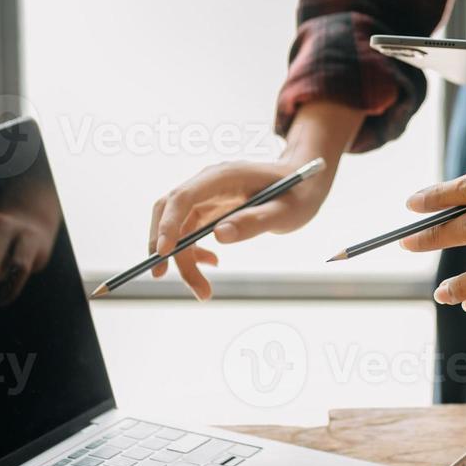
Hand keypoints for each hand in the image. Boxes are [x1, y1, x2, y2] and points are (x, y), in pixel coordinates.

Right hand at [148, 158, 333, 298]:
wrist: (303, 183)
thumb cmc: (298, 193)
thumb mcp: (285, 211)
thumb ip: (254, 222)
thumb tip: (219, 236)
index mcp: (224, 176)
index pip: (184, 197)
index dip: (168, 224)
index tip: (163, 253)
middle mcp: (208, 183)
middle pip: (170, 212)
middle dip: (162, 245)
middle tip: (162, 277)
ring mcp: (207, 196)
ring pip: (177, 227)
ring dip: (182, 258)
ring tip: (202, 289)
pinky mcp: (209, 209)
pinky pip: (189, 232)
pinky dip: (193, 253)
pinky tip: (212, 263)